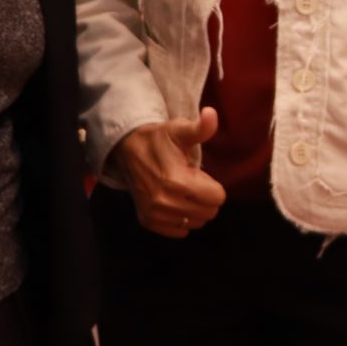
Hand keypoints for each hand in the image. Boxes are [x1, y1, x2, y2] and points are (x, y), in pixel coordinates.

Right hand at [113, 107, 227, 237]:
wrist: (128, 150)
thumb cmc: (160, 139)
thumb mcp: (181, 130)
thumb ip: (201, 128)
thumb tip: (212, 114)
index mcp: (178, 182)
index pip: (217, 198)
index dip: (213, 185)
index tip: (198, 174)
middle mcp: (166, 203)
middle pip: (209, 212)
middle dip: (206, 198)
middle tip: (191, 182)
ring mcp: (156, 214)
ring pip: (196, 223)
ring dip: (195, 209)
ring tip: (182, 191)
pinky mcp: (148, 221)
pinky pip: (179, 231)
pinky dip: (181, 220)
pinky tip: (173, 202)